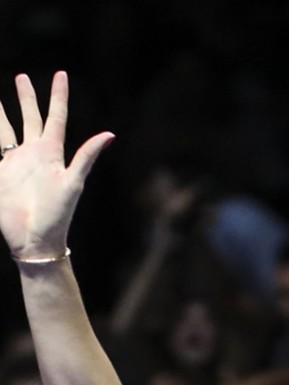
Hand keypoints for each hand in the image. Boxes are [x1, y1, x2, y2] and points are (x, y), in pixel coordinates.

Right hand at [0, 71, 113, 258]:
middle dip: (27, 98)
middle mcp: (34, 154)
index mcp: (53, 153)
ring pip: (6, 130)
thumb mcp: (74, 182)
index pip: (56, 117)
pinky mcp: (0, 174)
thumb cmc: (58, 213)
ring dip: (0, 114)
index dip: (57, 96)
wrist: (34, 238)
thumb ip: (87, 156)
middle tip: (21, 77)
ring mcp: (16, 163)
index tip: (60, 74)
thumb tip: (109, 134)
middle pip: (29, 118)